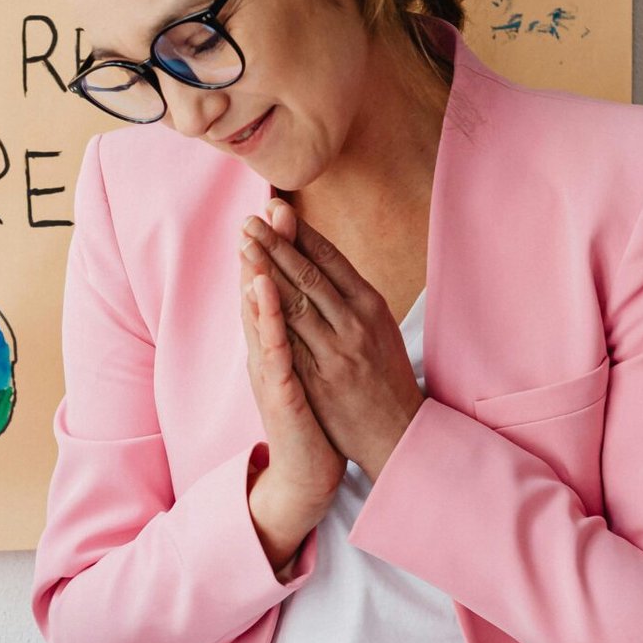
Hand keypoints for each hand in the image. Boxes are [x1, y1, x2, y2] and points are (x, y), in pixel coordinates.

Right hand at [239, 215, 344, 568]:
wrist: (307, 472)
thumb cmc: (313, 418)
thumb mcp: (307, 367)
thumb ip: (299, 333)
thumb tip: (302, 298)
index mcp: (279, 343)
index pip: (273, 288)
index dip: (274, 249)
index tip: (276, 209)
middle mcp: (268, 352)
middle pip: (261, 294)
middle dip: (262, 250)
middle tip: (257, 211)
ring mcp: (270, 372)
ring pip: (260, 317)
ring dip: (254, 275)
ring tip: (251, 240)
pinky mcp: (277, 393)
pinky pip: (271, 350)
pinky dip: (266, 319)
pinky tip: (262, 293)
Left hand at [241, 205, 422, 480]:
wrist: (398, 432)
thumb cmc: (384, 377)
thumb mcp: (378, 328)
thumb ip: (350, 298)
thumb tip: (324, 262)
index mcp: (371, 305)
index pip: (330, 259)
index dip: (299, 233)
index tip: (275, 210)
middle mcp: (355, 322)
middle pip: (309, 274)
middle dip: (276, 244)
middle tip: (249, 220)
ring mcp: (337, 351)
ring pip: (296, 301)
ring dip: (266, 269)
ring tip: (243, 245)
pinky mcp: (320, 379)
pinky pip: (289, 341)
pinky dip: (268, 314)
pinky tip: (250, 293)